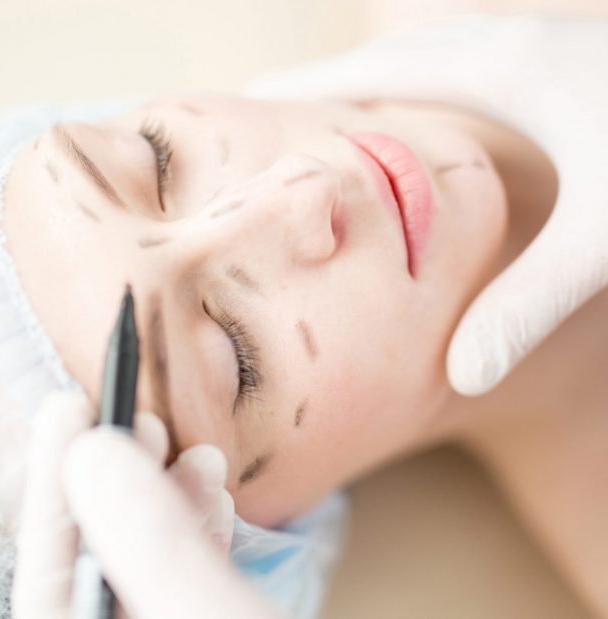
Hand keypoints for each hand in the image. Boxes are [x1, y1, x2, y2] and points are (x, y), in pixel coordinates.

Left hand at [12, 390, 283, 618]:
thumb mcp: (209, 617)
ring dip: (169, 496)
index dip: (53, 479)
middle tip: (141, 419)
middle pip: (96, 552)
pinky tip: (214, 491)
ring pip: (143, 558)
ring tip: (198, 452)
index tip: (66, 406)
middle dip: (119, 477)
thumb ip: (151, 544)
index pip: (48, 567)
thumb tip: (93, 451)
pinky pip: (181, 573)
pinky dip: (197, 527)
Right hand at [246, 14, 607, 394]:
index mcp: (499, 71)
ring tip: (348, 116)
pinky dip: (440, 88)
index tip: (248, 95)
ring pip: (443, 57)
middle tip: (282, 108)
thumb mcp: (607, 234)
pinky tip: (447, 122)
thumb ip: (526, 303)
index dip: (304, 88)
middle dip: (335, 79)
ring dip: (389, 82)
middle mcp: (515, 43)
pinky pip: (482, 68)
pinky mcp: (575, 62)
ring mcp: (549, 44)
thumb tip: (458, 377)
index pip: (372, 75)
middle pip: (397, 55)